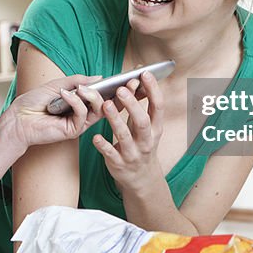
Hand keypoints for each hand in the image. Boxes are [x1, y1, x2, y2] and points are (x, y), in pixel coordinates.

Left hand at [4, 75, 105, 148]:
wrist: (19, 117)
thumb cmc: (35, 101)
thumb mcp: (59, 85)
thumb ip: (79, 81)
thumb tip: (100, 77)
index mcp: (79, 103)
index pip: (100, 97)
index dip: (111, 90)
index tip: (120, 81)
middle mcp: (81, 114)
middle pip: (103, 104)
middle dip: (106, 93)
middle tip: (105, 84)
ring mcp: (78, 123)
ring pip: (97, 110)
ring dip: (92, 96)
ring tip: (81, 88)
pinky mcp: (73, 130)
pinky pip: (82, 114)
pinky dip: (76, 102)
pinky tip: (65, 94)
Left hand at [91, 70, 165, 194]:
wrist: (141, 178)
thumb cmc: (141, 143)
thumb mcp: (147, 126)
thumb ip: (143, 103)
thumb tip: (141, 73)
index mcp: (155, 128)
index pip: (158, 107)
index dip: (153, 90)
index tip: (145, 73)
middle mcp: (146, 141)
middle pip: (142, 121)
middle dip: (132, 105)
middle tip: (121, 89)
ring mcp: (132, 153)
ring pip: (124, 136)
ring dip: (115, 120)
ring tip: (106, 105)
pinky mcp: (118, 163)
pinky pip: (110, 153)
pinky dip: (103, 145)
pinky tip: (95, 137)